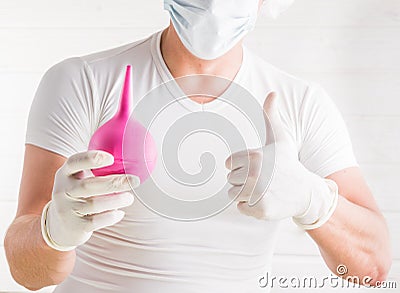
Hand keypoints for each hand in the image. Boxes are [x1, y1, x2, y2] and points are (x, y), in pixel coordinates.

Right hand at [41, 150, 139, 250]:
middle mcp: (63, 190)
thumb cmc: (80, 194)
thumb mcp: (80, 178)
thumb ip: (97, 169)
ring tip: (129, 198)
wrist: (60, 224)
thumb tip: (131, 158)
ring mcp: (66, 209)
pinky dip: (110, 217)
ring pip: (94, 204)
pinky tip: (120, 213)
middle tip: (135, 181)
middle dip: (114, 182)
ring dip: (116, 200)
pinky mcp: (74, 226)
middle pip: (88, 185)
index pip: (75, 162)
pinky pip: (95, 221)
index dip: (91, 158)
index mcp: (65, 173)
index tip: (111, 158)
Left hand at [225, 93, 337, 227]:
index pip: (229, 164)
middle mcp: (256, 175)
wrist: (306, 192)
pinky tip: (265, 200)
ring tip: (263, 190)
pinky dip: (249, 207)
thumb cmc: (289, 164)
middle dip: (243, 180)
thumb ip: (271, 116)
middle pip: (230, 180)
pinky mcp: (261, 209)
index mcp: (255, 156)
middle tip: (262, 180)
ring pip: (233, 194)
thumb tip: (273, 93)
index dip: (240, 166)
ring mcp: (259, 193)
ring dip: (245, 194)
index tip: (257, 167)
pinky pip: (240, 207)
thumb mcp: (280, 138)